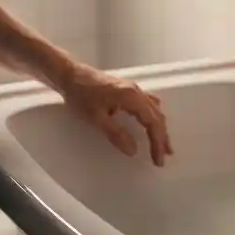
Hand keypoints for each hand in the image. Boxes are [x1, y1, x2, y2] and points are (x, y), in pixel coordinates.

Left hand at [59, 63, 173, 166]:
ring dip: (159, 127)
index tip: (158, 160)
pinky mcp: (126, 90)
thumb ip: (116, 135)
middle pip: (156, 116)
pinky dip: (152, 117)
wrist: (70, 74)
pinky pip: (147, 104)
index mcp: (132, 97)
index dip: (157, 142)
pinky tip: (151, 122)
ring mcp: (132, 89)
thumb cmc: (81, 95)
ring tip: (163, 144)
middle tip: (165, 156)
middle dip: (162, 137)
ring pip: (153, 110)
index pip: (152, 122)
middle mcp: (136, 92)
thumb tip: (134, 151)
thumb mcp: (96, 118)